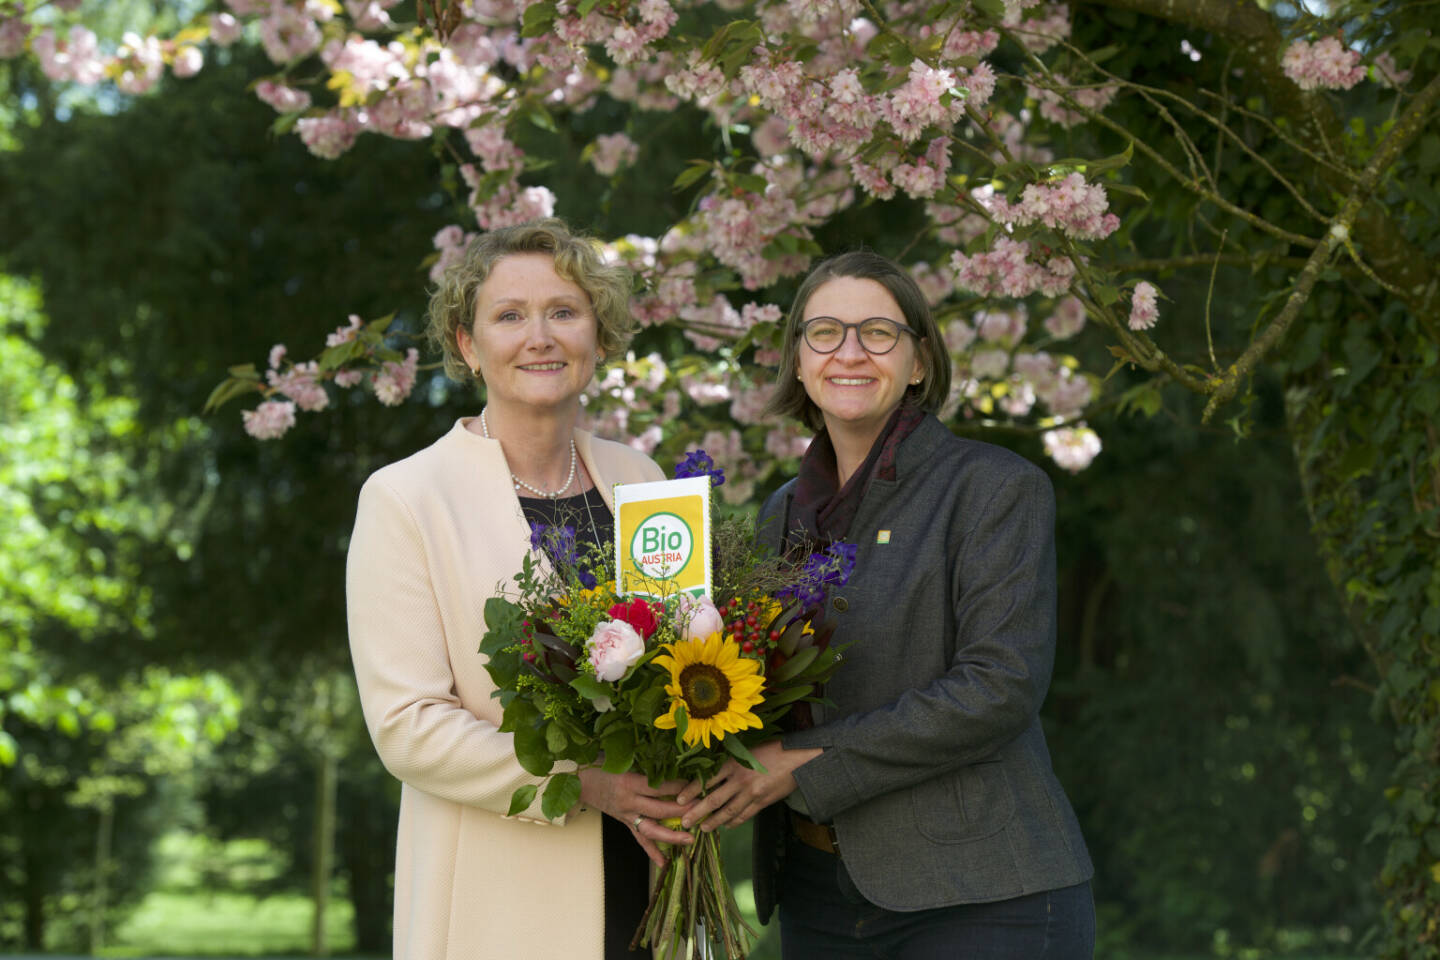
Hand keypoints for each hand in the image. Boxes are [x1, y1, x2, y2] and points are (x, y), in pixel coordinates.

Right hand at [576, 768, 693, 866]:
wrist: (579, 782)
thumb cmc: (601, 764)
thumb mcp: (621, 757)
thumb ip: (644, 759)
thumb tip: (671, 755)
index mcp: (628, 782)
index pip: (658, 787)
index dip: (677, 786)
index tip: (695, 784)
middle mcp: (628, 802)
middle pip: (659, 810)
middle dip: (682, 811)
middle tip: (701, 810)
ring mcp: (626, 815)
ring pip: (651, 829)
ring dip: (671, 836)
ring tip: (690, 840)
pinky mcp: (625, 823)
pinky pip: (639, 839)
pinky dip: (651, 852)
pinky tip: (664, 863)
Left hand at [675, 741, 821, 830]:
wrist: (798, 759)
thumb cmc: (772, 749)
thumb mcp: (747, 751)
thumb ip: (731, 762)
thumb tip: (712, 774)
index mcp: (733, 764)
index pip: (706, 780)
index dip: (691, 791)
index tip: (679, 799)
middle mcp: (739, 780)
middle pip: (713, 800)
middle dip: (696, 812)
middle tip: (684, 822)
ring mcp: (751, 793)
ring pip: (727, 812)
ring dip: (713, 822)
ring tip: (703, 828)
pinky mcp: (762, 802)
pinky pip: (744, 815)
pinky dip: (734, 822)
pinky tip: (727, 825)